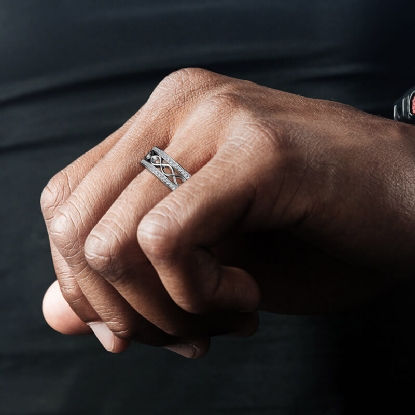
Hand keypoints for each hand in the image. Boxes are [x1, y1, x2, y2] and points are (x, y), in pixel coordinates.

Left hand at [41, 68, 414, 355]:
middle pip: (76, 226)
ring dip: (164, 308)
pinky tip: (247, 294)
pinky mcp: (256, 150)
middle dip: (120, 307)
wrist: (406, 206)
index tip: (134, 327)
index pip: (66, 206)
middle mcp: (177, 108)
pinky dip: (198, 292)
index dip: (83, 282)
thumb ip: (122, 284)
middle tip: (182, 333)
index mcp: (158, 125)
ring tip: (222, 314)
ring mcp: (215, 120)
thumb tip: (54, 314)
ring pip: (113, 239)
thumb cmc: (310, 235)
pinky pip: (169, 239)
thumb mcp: (201, 267)